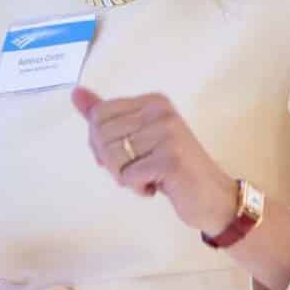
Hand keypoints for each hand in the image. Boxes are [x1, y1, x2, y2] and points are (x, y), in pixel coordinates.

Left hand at [68, 87, 239, 234]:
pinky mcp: (170, 160)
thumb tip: (76, 93)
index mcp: (152, 101)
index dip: (100, 143)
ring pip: (113, 158)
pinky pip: (128, 177)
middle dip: (113, 162)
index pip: (98, 115)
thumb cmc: (170, 168)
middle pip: (102, 136)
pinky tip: (160, 186)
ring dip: (126, 177)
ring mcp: (168, 134)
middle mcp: (161, 112)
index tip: (124, 155)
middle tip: (139, 169)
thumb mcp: (138, 136)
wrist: (213, 196)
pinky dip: (138, 188)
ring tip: (151, 177)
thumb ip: (105, 115)